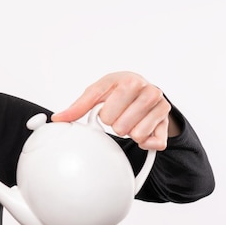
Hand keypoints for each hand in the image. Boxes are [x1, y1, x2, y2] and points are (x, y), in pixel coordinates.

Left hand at [50, 71, 175, 149]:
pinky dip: (144, 143)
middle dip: (115, 124)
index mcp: (129, 81)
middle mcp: (150, 91)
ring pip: (137, 135)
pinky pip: (153, 143)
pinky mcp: (167, 123)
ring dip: (129, 133)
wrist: (144, 88)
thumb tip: (58, 118)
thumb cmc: (118, 90)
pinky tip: (142, 130)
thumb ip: (78, 106)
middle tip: (120, 115)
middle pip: (120, 127)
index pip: (107, 113)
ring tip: (130, 121)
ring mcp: (162, 107)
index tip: (105, 110)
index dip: (103, 115)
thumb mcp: (97, 92)